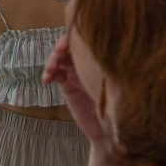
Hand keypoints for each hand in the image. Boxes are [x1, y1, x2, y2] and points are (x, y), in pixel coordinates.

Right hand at [43, 32, 108, 151]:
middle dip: (63, 44)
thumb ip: (107, 64)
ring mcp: (76, 70)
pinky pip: (55, 73)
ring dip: (53, 59)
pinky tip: (47, 79)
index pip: (87, 38)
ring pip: (60, 56)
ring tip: (50, 70)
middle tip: (60, 51)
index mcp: (101, 55)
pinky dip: (49, 73)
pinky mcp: (67, 83)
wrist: (108, 129)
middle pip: (71, 44)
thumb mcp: (113, 82)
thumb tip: (106, 47)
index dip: (77, 36)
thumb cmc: (118, 105)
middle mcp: (88, 60)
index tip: (72, 43)